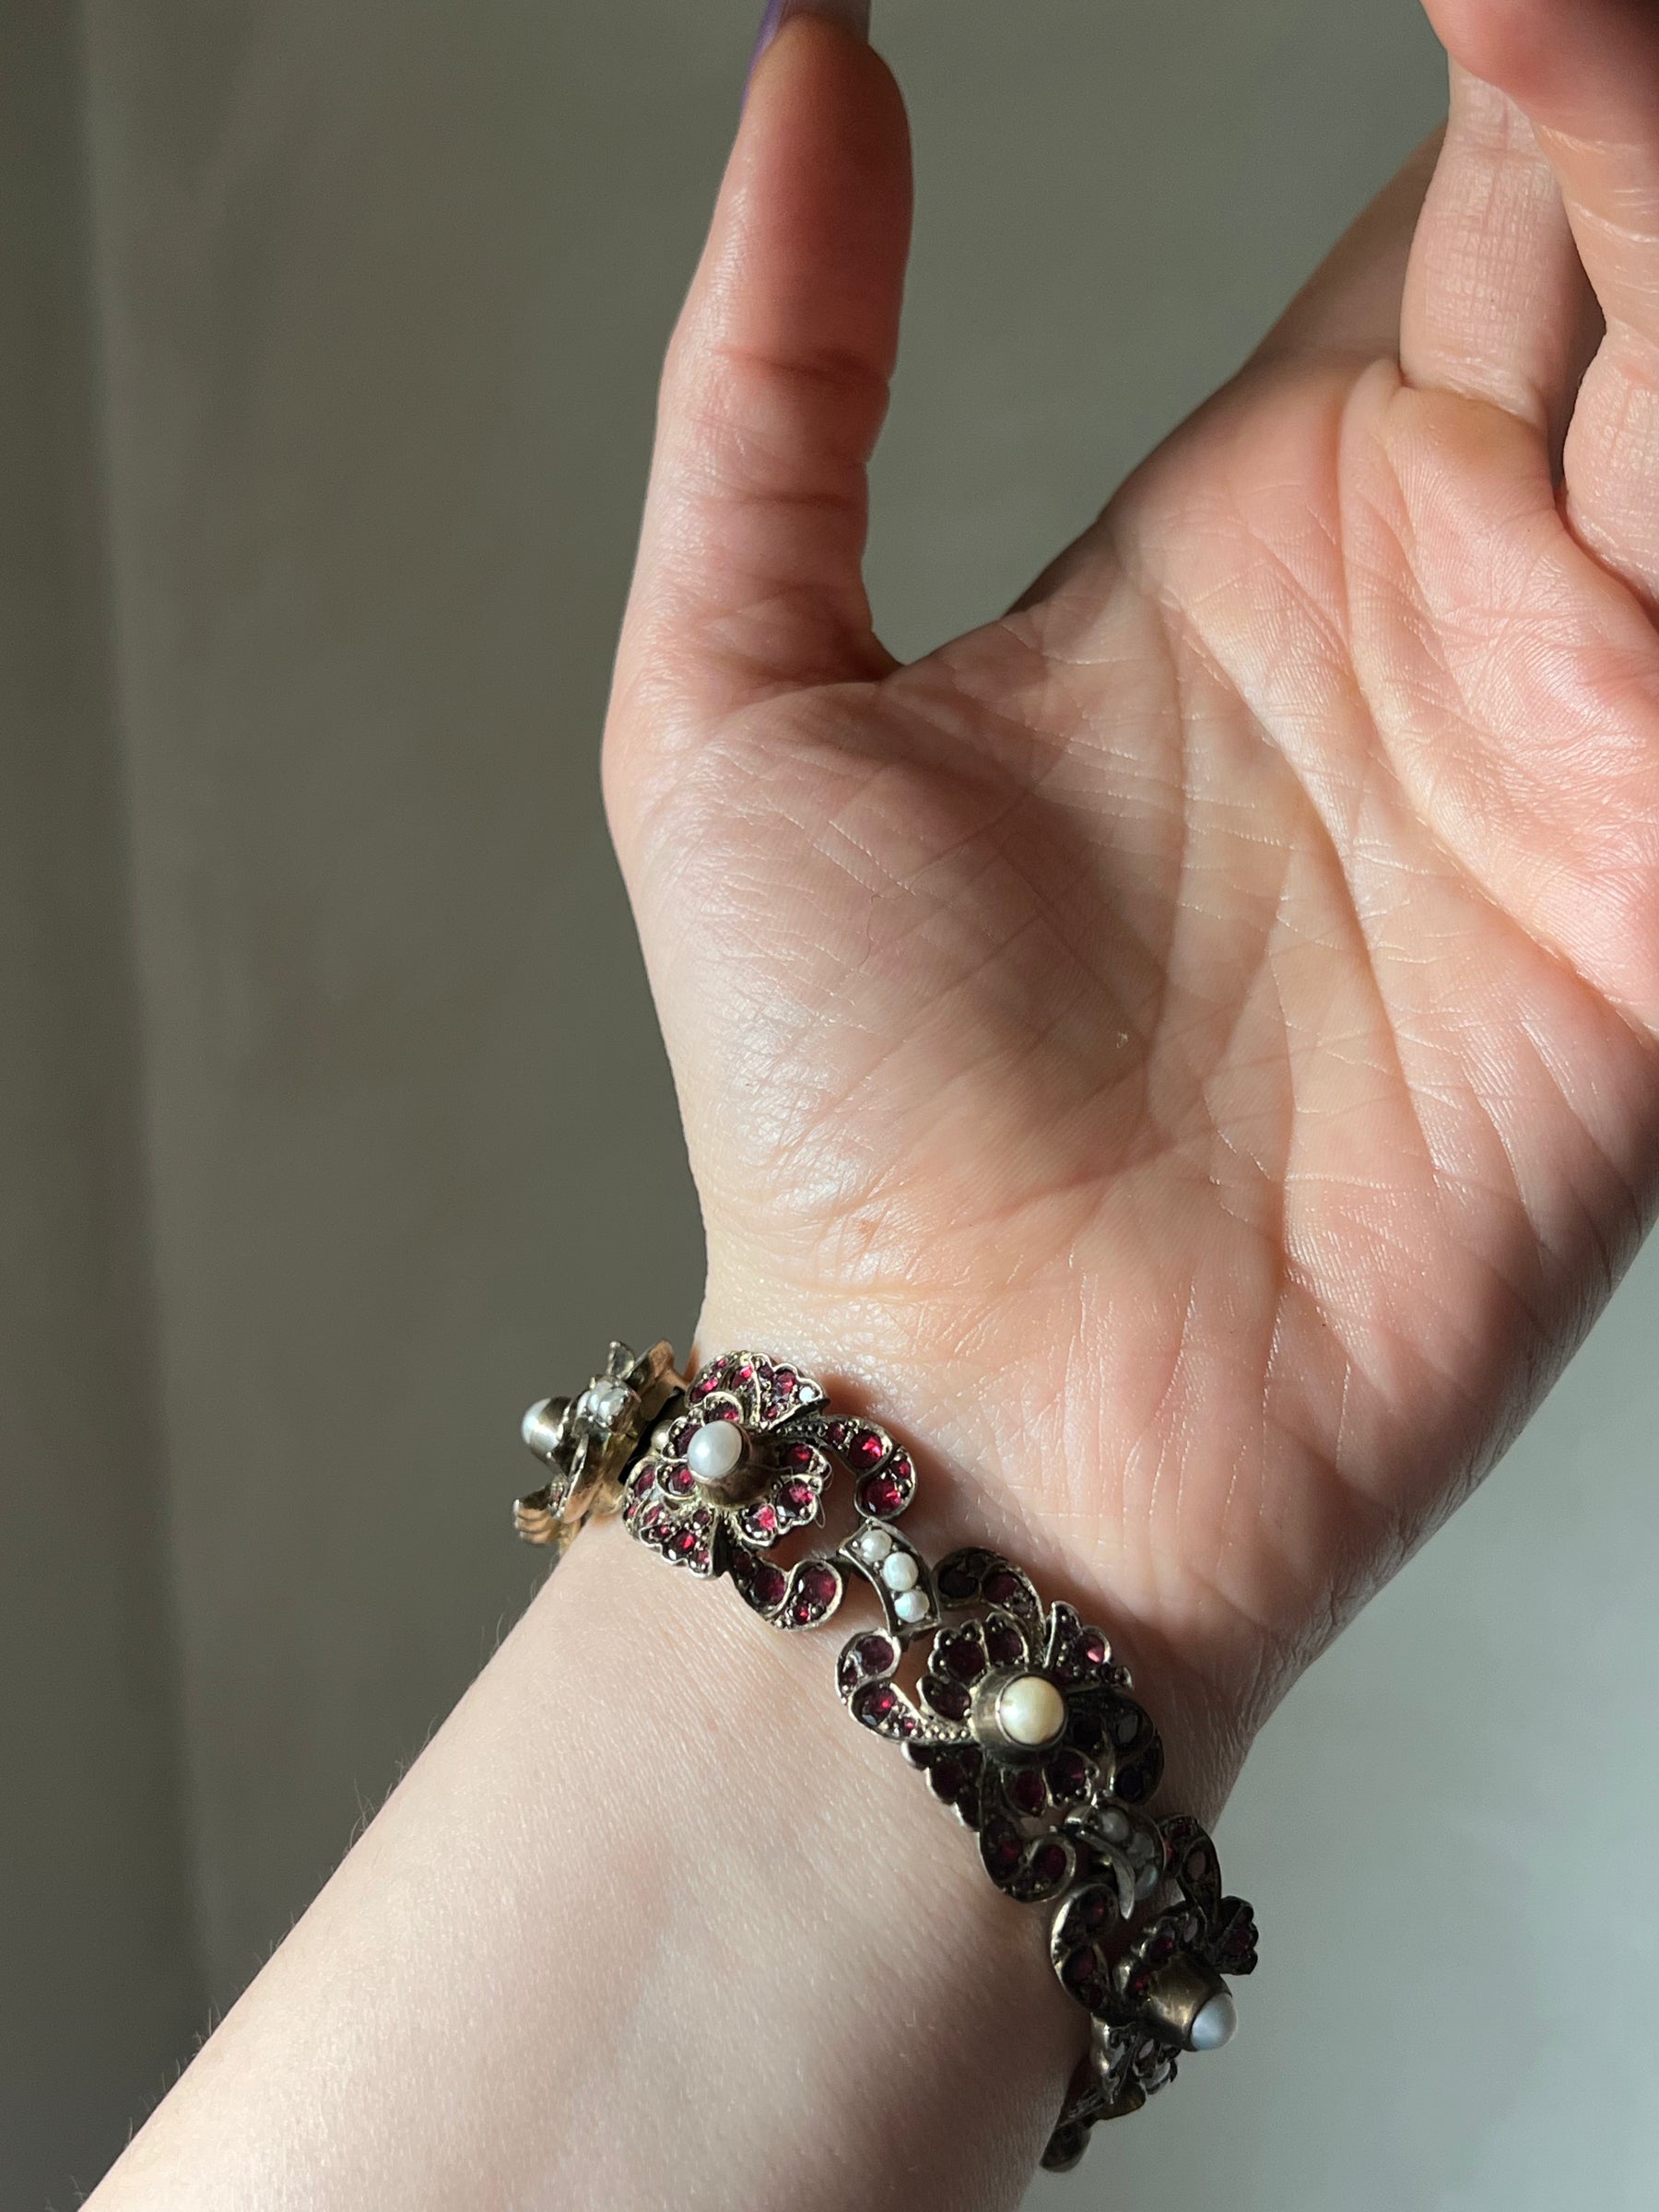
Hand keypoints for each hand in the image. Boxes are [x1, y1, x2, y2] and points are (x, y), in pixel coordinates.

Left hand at [607, 0, 1658, 1804]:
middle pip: (1626, 245)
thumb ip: (778, 376)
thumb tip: (808, 57)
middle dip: (1615, 91)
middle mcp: (1457, 603)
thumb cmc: (841, 1105)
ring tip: (1582, 50)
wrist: (973, 1413)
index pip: (1451, 196)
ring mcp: (1590, 742)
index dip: (1498, 41)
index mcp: (1263, 528)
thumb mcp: (733, 695)